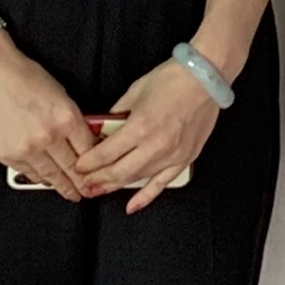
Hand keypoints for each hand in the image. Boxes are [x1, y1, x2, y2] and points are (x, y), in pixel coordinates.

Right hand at [0, 35, 97, 200]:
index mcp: (66, 118)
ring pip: (50, 176)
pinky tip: (47, 180)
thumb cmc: (25, 77)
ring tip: (70, 192)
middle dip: (82, 184)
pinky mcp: (8, 155)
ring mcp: (26, 149)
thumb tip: (84, 142)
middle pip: (72, 169)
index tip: (99, 173)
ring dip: (62, 186)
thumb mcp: (61, 95)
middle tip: (88, 193)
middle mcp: (47, 137)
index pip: (89, 152)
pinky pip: (29, 173)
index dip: (95, 166)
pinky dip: (40, 177)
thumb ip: (73, 121)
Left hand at [77, 53, 223, 210]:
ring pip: (136, 179)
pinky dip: (146, 197)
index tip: (79, 166)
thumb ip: (117, 112)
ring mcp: (171, 156)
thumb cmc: (173, 79)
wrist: (206, 78)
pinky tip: (132, 206)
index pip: (106, 154)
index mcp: (139, 127)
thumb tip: (103, 127)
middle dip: (97, 180)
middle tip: (84, 184)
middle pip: (118, 172)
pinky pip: (162, 184)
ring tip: (100, 190)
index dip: (88, 163)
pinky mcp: (184, 159)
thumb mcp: (135, 91)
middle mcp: (154, 146)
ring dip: (115, 186)